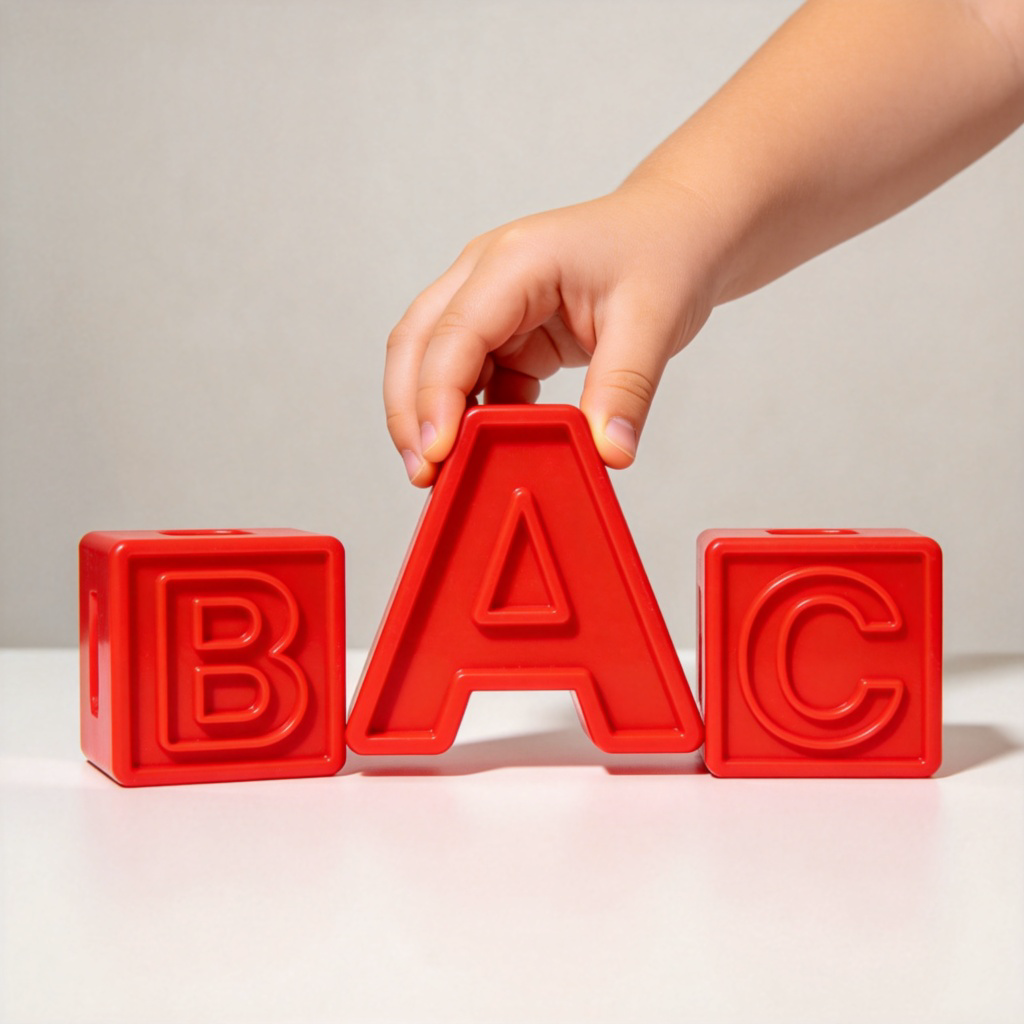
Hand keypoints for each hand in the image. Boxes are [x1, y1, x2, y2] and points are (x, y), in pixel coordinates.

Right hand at [383, 182, 723, 485]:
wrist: (679, 229)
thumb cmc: (664, 252)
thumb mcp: (654, 319)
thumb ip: (625, 389)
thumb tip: (608, 452)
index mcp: (517, 259)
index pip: (456, 331)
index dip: (436, 395)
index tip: (436, 452)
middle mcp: (488, 275)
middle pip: (417, 343)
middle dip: (410, 412)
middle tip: (425, 473)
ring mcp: (492, 304)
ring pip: (433, 363)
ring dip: (432, 417)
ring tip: (444, 474)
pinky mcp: (506, 333)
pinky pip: (471, 380)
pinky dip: (471, 417)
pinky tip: (485, 451)